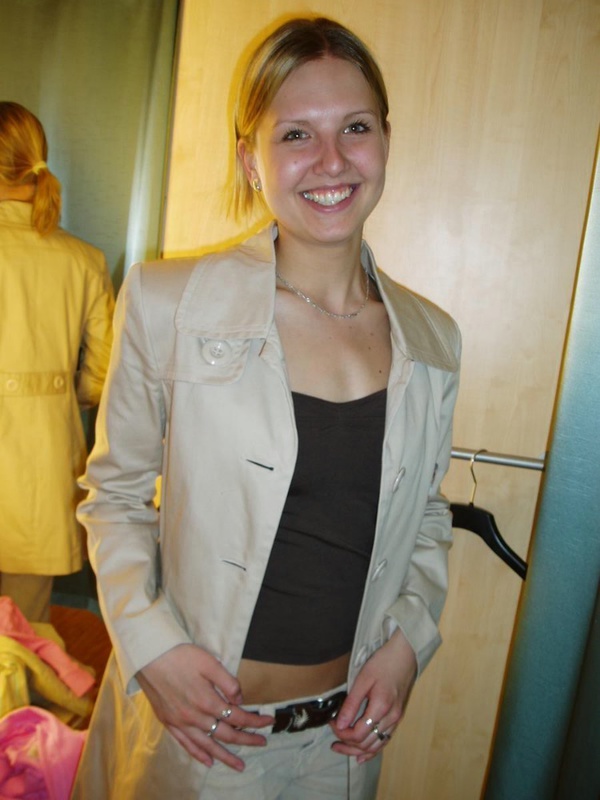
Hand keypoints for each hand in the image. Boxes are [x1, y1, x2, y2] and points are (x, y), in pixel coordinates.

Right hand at [136, 644, 273, 770]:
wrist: (149, 656)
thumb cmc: (181, 655)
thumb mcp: (210, 662)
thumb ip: (227, 683)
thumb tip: (239, 701)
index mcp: (208, 701)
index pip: (237, 717)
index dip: (255, 721)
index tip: (268, 722)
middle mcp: (195, 717)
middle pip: (226, 734)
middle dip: (246, 739)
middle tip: (262, 743)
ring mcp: (181, 722)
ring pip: (207, 746)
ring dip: (225, 756)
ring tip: (239, 765)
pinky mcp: (169, 723)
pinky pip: (186, 745)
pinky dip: (198, 755)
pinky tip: (208, 761)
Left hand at [330, 628, 416, 762]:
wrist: (404, 654)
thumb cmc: (382, 663)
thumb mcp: (362, 679)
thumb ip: (351, 704)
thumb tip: (339, 725)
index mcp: (381, 708)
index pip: (358, 734)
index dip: (342, 733)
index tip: (331, 723)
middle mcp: (391, 718)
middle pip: (366, 744)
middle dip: (347, 745)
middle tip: (333, 741)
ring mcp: (396, 719)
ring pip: (376, 745)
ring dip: (358, 750)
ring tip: (342, 748)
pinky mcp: (398, 717)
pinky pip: (385, 740)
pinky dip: (373, 750)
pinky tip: (362, 755)